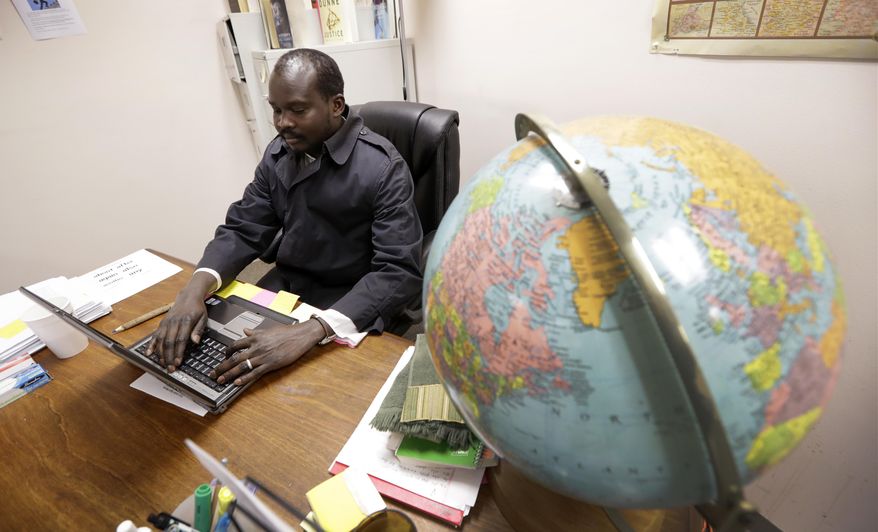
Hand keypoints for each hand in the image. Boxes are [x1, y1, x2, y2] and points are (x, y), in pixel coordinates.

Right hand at [146, 276, 212, 370]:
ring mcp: (166, 323)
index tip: (178, 362)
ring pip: (161, 340)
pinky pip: (155, 335)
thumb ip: (199, 330)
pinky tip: (149, 353)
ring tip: (162, 364)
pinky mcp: (162, 323)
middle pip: (169, 342)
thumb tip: (196, 341)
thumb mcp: (203, 317)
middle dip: (169, 357)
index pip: (181, 339)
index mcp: (186, 321)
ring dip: (161, 354)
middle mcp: (174, 322)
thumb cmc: (197, 308)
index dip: (178, 352)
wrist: (188, 296)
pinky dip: (151, 345)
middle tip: (170, 368)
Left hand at [209, 318, 325, 386]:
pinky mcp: (270, 364)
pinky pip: (254, 373)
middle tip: (213, 374)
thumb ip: (255, 332)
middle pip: (234, 358)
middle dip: (222, 367)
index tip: (223, 356)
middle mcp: (256, 347)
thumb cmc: (287, 332)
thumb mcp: (268, 330)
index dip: (227, 351)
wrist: (300, 335)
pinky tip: (237, 382)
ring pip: (241, 367)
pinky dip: (244, 378)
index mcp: (255, 338)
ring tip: (221, 380)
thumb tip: (245, 331)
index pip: (235, 345)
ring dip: (229, 374)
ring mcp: (262, 357)